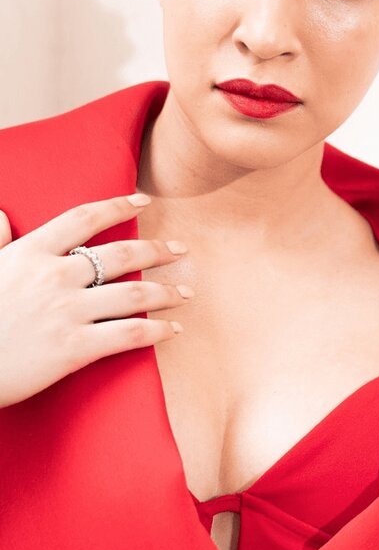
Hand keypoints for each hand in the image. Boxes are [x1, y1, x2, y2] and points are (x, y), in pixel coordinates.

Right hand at [0, 193, 192, 408]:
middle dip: (158, 250)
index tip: (144, 201)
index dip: (119, 206)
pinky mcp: (75, 348)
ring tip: (187, 292)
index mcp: (30, 252)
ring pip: (134, 293)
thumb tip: (0, 216)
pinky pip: (129, 334)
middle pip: (121, 253)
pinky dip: (157, 330)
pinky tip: (173, 330)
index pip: (84, 218)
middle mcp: (55, 276)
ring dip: (168, 292)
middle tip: (180, 250)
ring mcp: (68, 312)